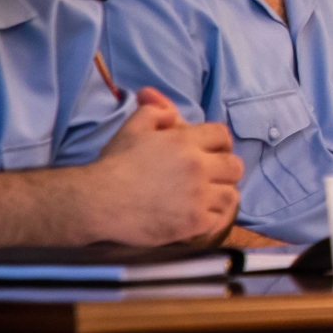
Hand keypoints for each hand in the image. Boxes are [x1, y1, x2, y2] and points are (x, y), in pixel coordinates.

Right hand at [84, 88, 241, 244]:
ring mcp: (198, 196)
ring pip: (230, 195)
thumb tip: (171, 110)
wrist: (98, 202)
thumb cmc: (114, 165)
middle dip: (224, 169)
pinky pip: (218, 219)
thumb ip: (155, 111)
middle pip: (234, 166)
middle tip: (210, 177)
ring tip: (204, 198)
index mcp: (185, 141)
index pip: (222, 135)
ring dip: (219, 195)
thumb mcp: (132, 128)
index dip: (218, 142)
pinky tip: (196, 216)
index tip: (210, 152)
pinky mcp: (194, 223)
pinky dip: (210, 218)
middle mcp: (198, 167)